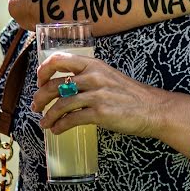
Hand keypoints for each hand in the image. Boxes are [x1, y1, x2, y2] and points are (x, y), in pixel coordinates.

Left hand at [32, 52, 167, 137]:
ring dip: (48, 116)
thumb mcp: (108, 76)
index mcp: (94, 65)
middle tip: (37, 106)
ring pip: (61, 104)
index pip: (59, 60)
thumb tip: (64, 86)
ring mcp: (97, 95)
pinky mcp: (100, 113)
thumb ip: (88, 77)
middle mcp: (94, 77)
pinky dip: (60, 126)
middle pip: (55, 84)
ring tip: (45, 123)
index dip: (44, 70)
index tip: (40, 81)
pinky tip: (57, 130)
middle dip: (40, 97)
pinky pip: (71, 119)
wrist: (152, 108)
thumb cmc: (130, 94)